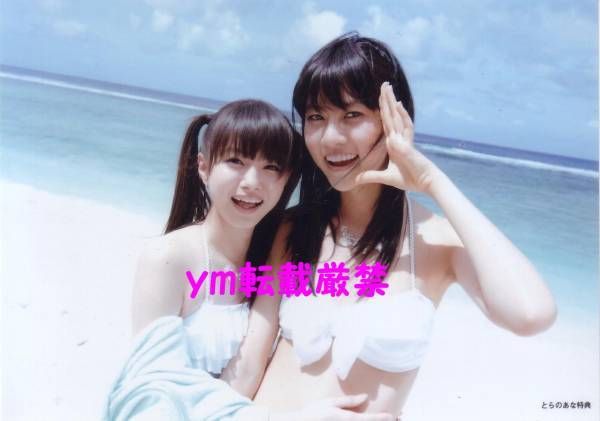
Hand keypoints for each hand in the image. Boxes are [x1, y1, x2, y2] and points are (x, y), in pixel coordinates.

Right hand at [272, 394, 394, 420]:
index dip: (382, 418)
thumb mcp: (330, 403)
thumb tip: (364, 397)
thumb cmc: (313, 413)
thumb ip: (348, 401)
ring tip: (390, 419)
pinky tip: (369, 419)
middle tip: (397, 418)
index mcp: (347, 419)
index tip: (392, 416)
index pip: (369, 419)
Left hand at [355, 82, 439, 193]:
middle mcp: (399, 138)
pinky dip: (402, 116)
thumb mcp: (386, 177)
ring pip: (397, 117)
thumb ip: (371, 176)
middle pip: (391, 115)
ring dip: (392, 102)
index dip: (383, 110)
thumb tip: (356, 179)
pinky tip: (397, 104)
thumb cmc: (409, 179)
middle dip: (387, 100)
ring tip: (388, 87)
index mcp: (394, 144)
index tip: (380, 97)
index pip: (387, 123)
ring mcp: (404, 140)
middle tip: (384, 84)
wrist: (424, 183)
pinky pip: (405, 128)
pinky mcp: (409, 146)